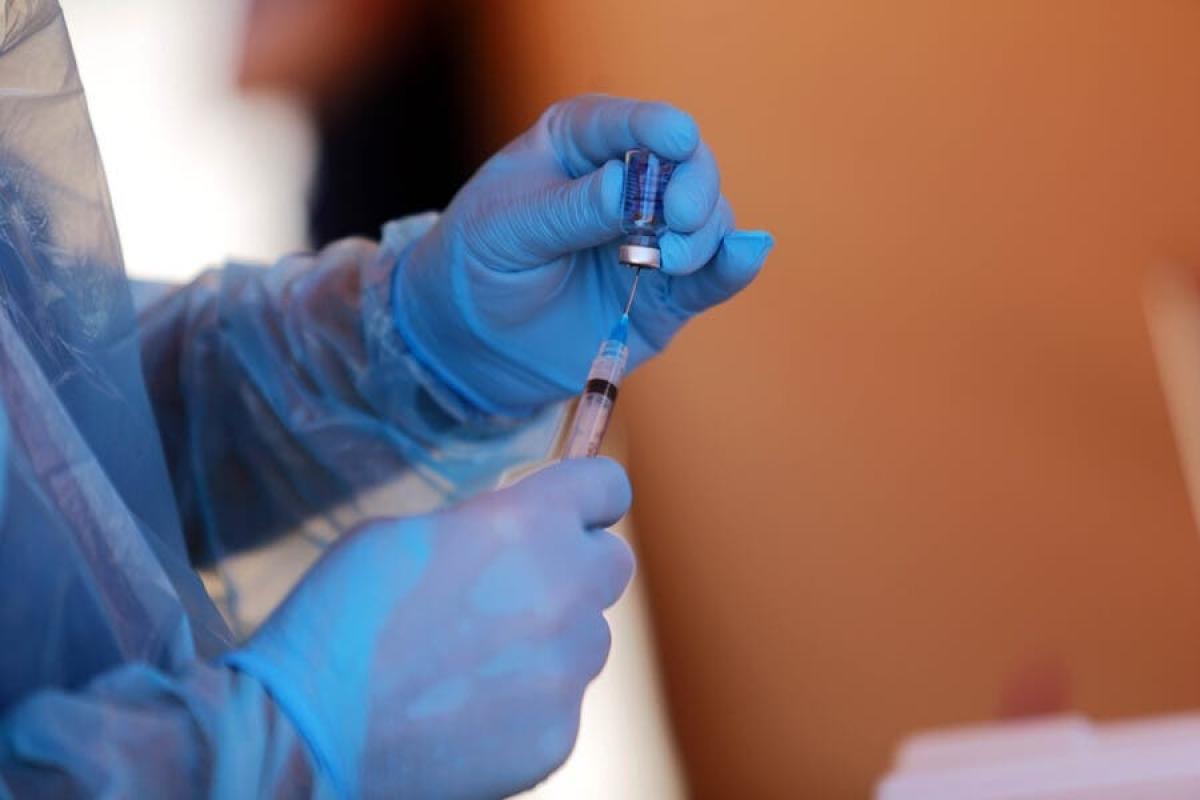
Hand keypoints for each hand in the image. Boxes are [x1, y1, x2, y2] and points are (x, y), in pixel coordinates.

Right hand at [226, 458, 634, 798]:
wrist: (309, 731)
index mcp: (528, 523)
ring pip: (587, 639)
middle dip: (575, 567)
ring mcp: (568, 668)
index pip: (608, 484)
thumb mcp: (406, 533)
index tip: (574, 510)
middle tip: (518, 587)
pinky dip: (527, 703)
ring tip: (471, 661)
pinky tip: (465, 709)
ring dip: (550, 639)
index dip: (589, 495)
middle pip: (613, 563)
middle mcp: (566, 589)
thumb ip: (482, 528)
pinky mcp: (558, 733)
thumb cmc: (341, 617)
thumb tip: (512, 537)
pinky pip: (560, 703)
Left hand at [392, 94, 773, 415]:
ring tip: (671, 258)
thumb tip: (630, 190)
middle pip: (685, 167)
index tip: (677, 139)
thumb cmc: (479, 264)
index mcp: (579, 142)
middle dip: (691, 186)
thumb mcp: (507, 230)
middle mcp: (628, 181)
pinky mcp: (668, 293)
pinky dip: (734, 265)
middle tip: (676, 218)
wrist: (474, 342)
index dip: (656, 127)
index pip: (624, 123)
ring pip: (707, 219)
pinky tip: (747, 254)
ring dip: (703, 233)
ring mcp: (654, 237)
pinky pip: (713, 276)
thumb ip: (570, 211)